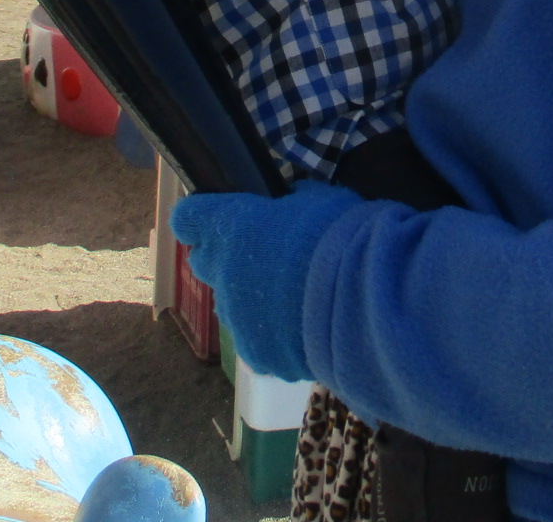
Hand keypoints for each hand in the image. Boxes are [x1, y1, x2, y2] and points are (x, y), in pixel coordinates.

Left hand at [172, 180, 360, 382]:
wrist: (365, 301)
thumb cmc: (342, 236)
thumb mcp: (321, 199)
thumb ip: (294, 201)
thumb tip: (292, 202)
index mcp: (231, 226)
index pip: (188, 218)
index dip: (202, 217)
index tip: (222, 216)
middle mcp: (222, 272)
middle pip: (204, 262)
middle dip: (226, 258)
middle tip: (265, 256)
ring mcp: (235, 317)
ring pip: (231, 304)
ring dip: (252, 298)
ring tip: (295, 299)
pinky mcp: (255, 354)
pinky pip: (255, 340)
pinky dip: (272, 336)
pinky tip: (305, 329)